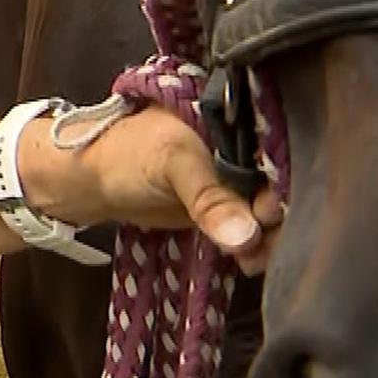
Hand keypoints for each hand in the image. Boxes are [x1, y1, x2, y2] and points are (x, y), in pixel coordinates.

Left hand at [27, 103, 283, 273]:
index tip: (273, 213)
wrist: (91, 181)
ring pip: (270, 209)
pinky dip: (254, 245)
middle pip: (282, 183)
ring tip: (252, 257)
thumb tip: (248, 236)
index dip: (286, 182)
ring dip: (269, 237)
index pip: (280, 148)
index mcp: (238, 117)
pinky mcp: (226, 205)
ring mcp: (237, 176)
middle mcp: (245, 145)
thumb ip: (210, 198)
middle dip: (280, 217)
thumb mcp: (171, 165)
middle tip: (263, 241)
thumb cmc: (127, 155)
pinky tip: (248, 260)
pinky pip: (252, 226)